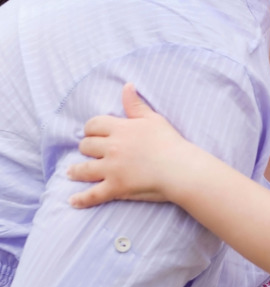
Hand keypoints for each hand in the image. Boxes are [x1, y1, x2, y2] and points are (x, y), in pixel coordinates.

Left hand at [68, 84, 198, 207]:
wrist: (180, 168)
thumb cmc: (170, 142)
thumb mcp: (154, 119)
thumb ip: (136, 104)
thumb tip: (127, 86)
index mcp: (120, 129)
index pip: (94, 125)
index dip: (91, 129)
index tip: (93, 134)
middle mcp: (112, 148)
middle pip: (86, 146)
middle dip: (86, 148)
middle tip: (88, 152)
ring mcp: (111, 168)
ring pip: (83, 169)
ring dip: (75, 171)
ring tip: (71, 173)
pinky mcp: (115, 187)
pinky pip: (93, 194)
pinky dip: (81, 199)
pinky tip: (73, 201)